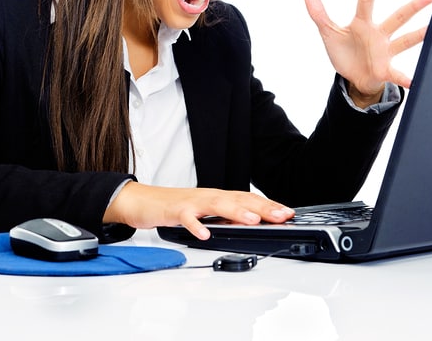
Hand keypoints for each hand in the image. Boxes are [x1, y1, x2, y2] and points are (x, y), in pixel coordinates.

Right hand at [103, 182, 294, 239]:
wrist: (142, 200)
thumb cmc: (174, 207)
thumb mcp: (205, 213)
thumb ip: (225, 218)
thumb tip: (250, 226)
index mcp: (217, 198)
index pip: (247, 199)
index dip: (269, 205)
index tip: (288, 213)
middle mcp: (208, 197)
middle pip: (238, 199)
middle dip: (262, 208)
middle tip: (282, 215)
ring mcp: (191, 202)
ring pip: (217, 205)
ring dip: (236, 212)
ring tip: (253, 220)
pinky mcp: (174, 210)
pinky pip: (186, 218)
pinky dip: (196, 225)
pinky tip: (205, 234)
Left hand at [304, 0, 431, 103]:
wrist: (353, 78)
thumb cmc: (345, 53)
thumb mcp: (329, 33)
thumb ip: (319, 14)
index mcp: (363, 23)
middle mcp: (378, 34)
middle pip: (397, 17)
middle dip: (413, 6)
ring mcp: (384, 51)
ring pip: (405, 40)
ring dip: (419, 35)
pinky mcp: (385, 69)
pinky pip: (396, 73)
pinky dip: (404, 78)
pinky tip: (413, 81)